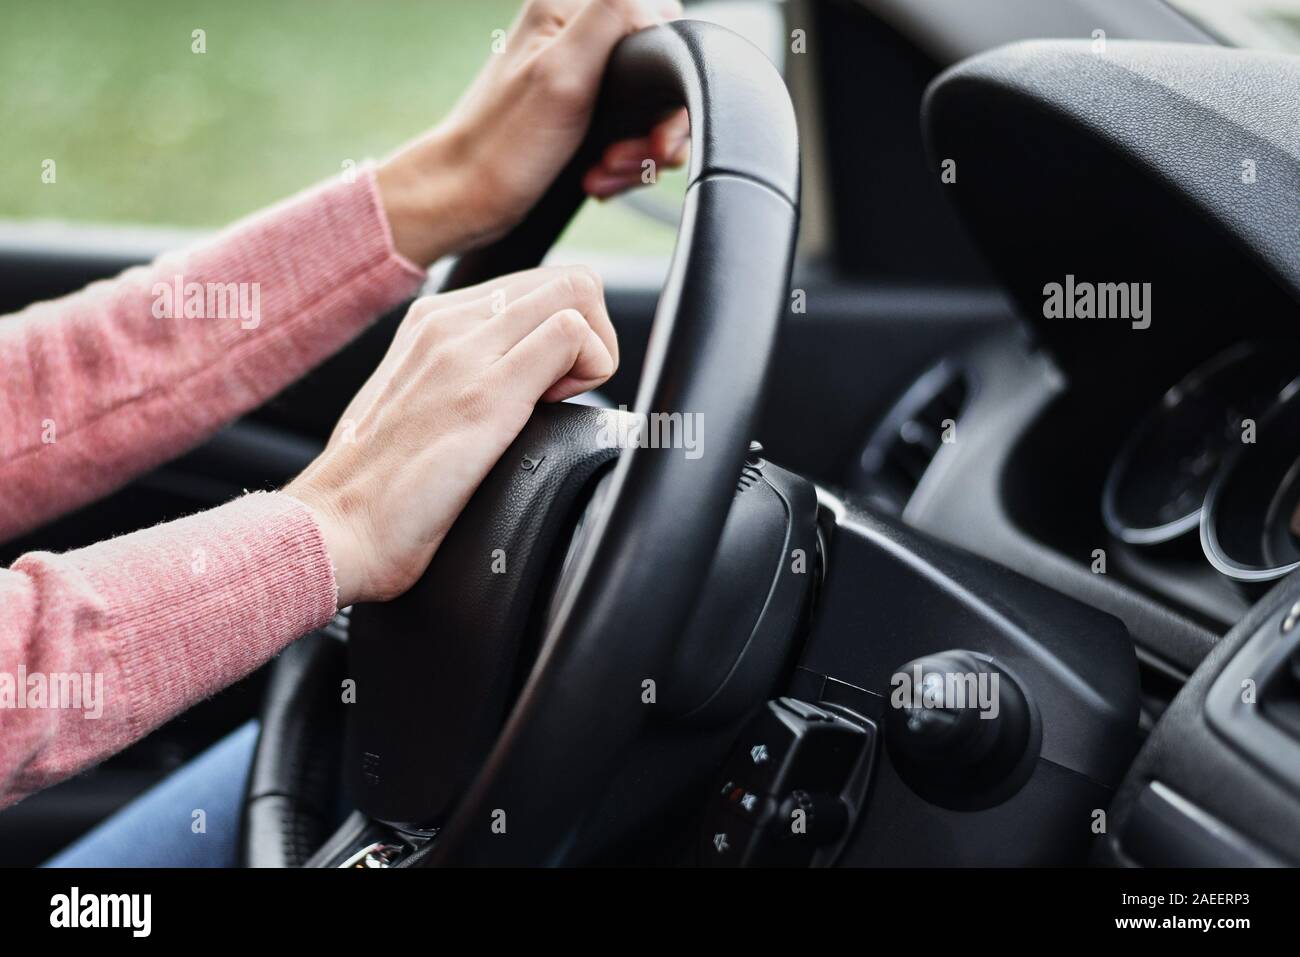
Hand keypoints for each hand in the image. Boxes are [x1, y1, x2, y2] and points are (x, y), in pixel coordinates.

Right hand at [284, 264, 617, 605]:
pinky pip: (572, 333)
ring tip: (556, 406)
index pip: (536, 288)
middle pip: (565, 282)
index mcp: (433, 323)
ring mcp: (465, 351)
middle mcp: (448, 322)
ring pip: (576, 293)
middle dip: (590, 338)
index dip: (561, 333)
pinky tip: (554, 415)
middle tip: (563, 398)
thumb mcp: (421, 410)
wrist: (335, 529)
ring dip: (593, 352)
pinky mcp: (485, 392)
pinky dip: (592, 370)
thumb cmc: (379, 492)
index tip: (547, 388)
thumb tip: (522, 388)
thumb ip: (463, 381)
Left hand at [377, 0, 689, 265]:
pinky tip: (598, 178)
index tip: (653, 128)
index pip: (658, 19)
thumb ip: (613, 17)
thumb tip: (658, 7)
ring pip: (645, 108)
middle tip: (628, 159)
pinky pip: (625, 131)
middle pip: (656, 71)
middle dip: (652, 126)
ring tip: (605, 173)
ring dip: (636, 152)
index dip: (666, 77)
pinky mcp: (576, 112)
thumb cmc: (502, 147)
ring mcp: (574, 73)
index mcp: (567, 7)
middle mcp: (571, 33)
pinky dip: (620, 163)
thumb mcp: (564, 72)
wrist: (464, 201)